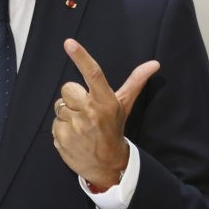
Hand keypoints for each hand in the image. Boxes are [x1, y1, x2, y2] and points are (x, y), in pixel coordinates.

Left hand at [52, 38, 159, 189]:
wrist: (107, 165)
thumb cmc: (113, 129)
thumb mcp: (124, 105)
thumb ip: (135, 82)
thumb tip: (154, 64)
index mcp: (105, 102)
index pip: (94, 74)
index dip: (81, 56)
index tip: (69, 43)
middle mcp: (90, 113)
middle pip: (67, 88)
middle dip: (73, 97)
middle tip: (85, 109)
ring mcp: (75, 127)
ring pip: (59, 106)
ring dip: (68, 114)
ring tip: (81, 125)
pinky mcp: (62, 138)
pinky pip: (54, 123)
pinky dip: (62, 129)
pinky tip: (74, 136)